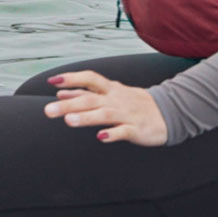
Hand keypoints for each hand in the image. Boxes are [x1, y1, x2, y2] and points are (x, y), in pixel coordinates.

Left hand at [43, 70, 167, 145]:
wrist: (170, 113)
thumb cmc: (133, 103)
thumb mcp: (110, 94)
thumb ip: (85, 94)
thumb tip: (59, 94)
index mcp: (110, 89)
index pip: (89, 79)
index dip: (71, 78)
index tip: (51, 82)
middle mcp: (116, 100)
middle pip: (90, 100)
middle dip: (68, 105)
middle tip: (48, 111)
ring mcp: (127, 114)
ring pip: (105, 114)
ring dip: (86, 117)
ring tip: (69, 121)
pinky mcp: (137, 129)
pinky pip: (124, 131)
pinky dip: (113, 134)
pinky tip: (101, 137)